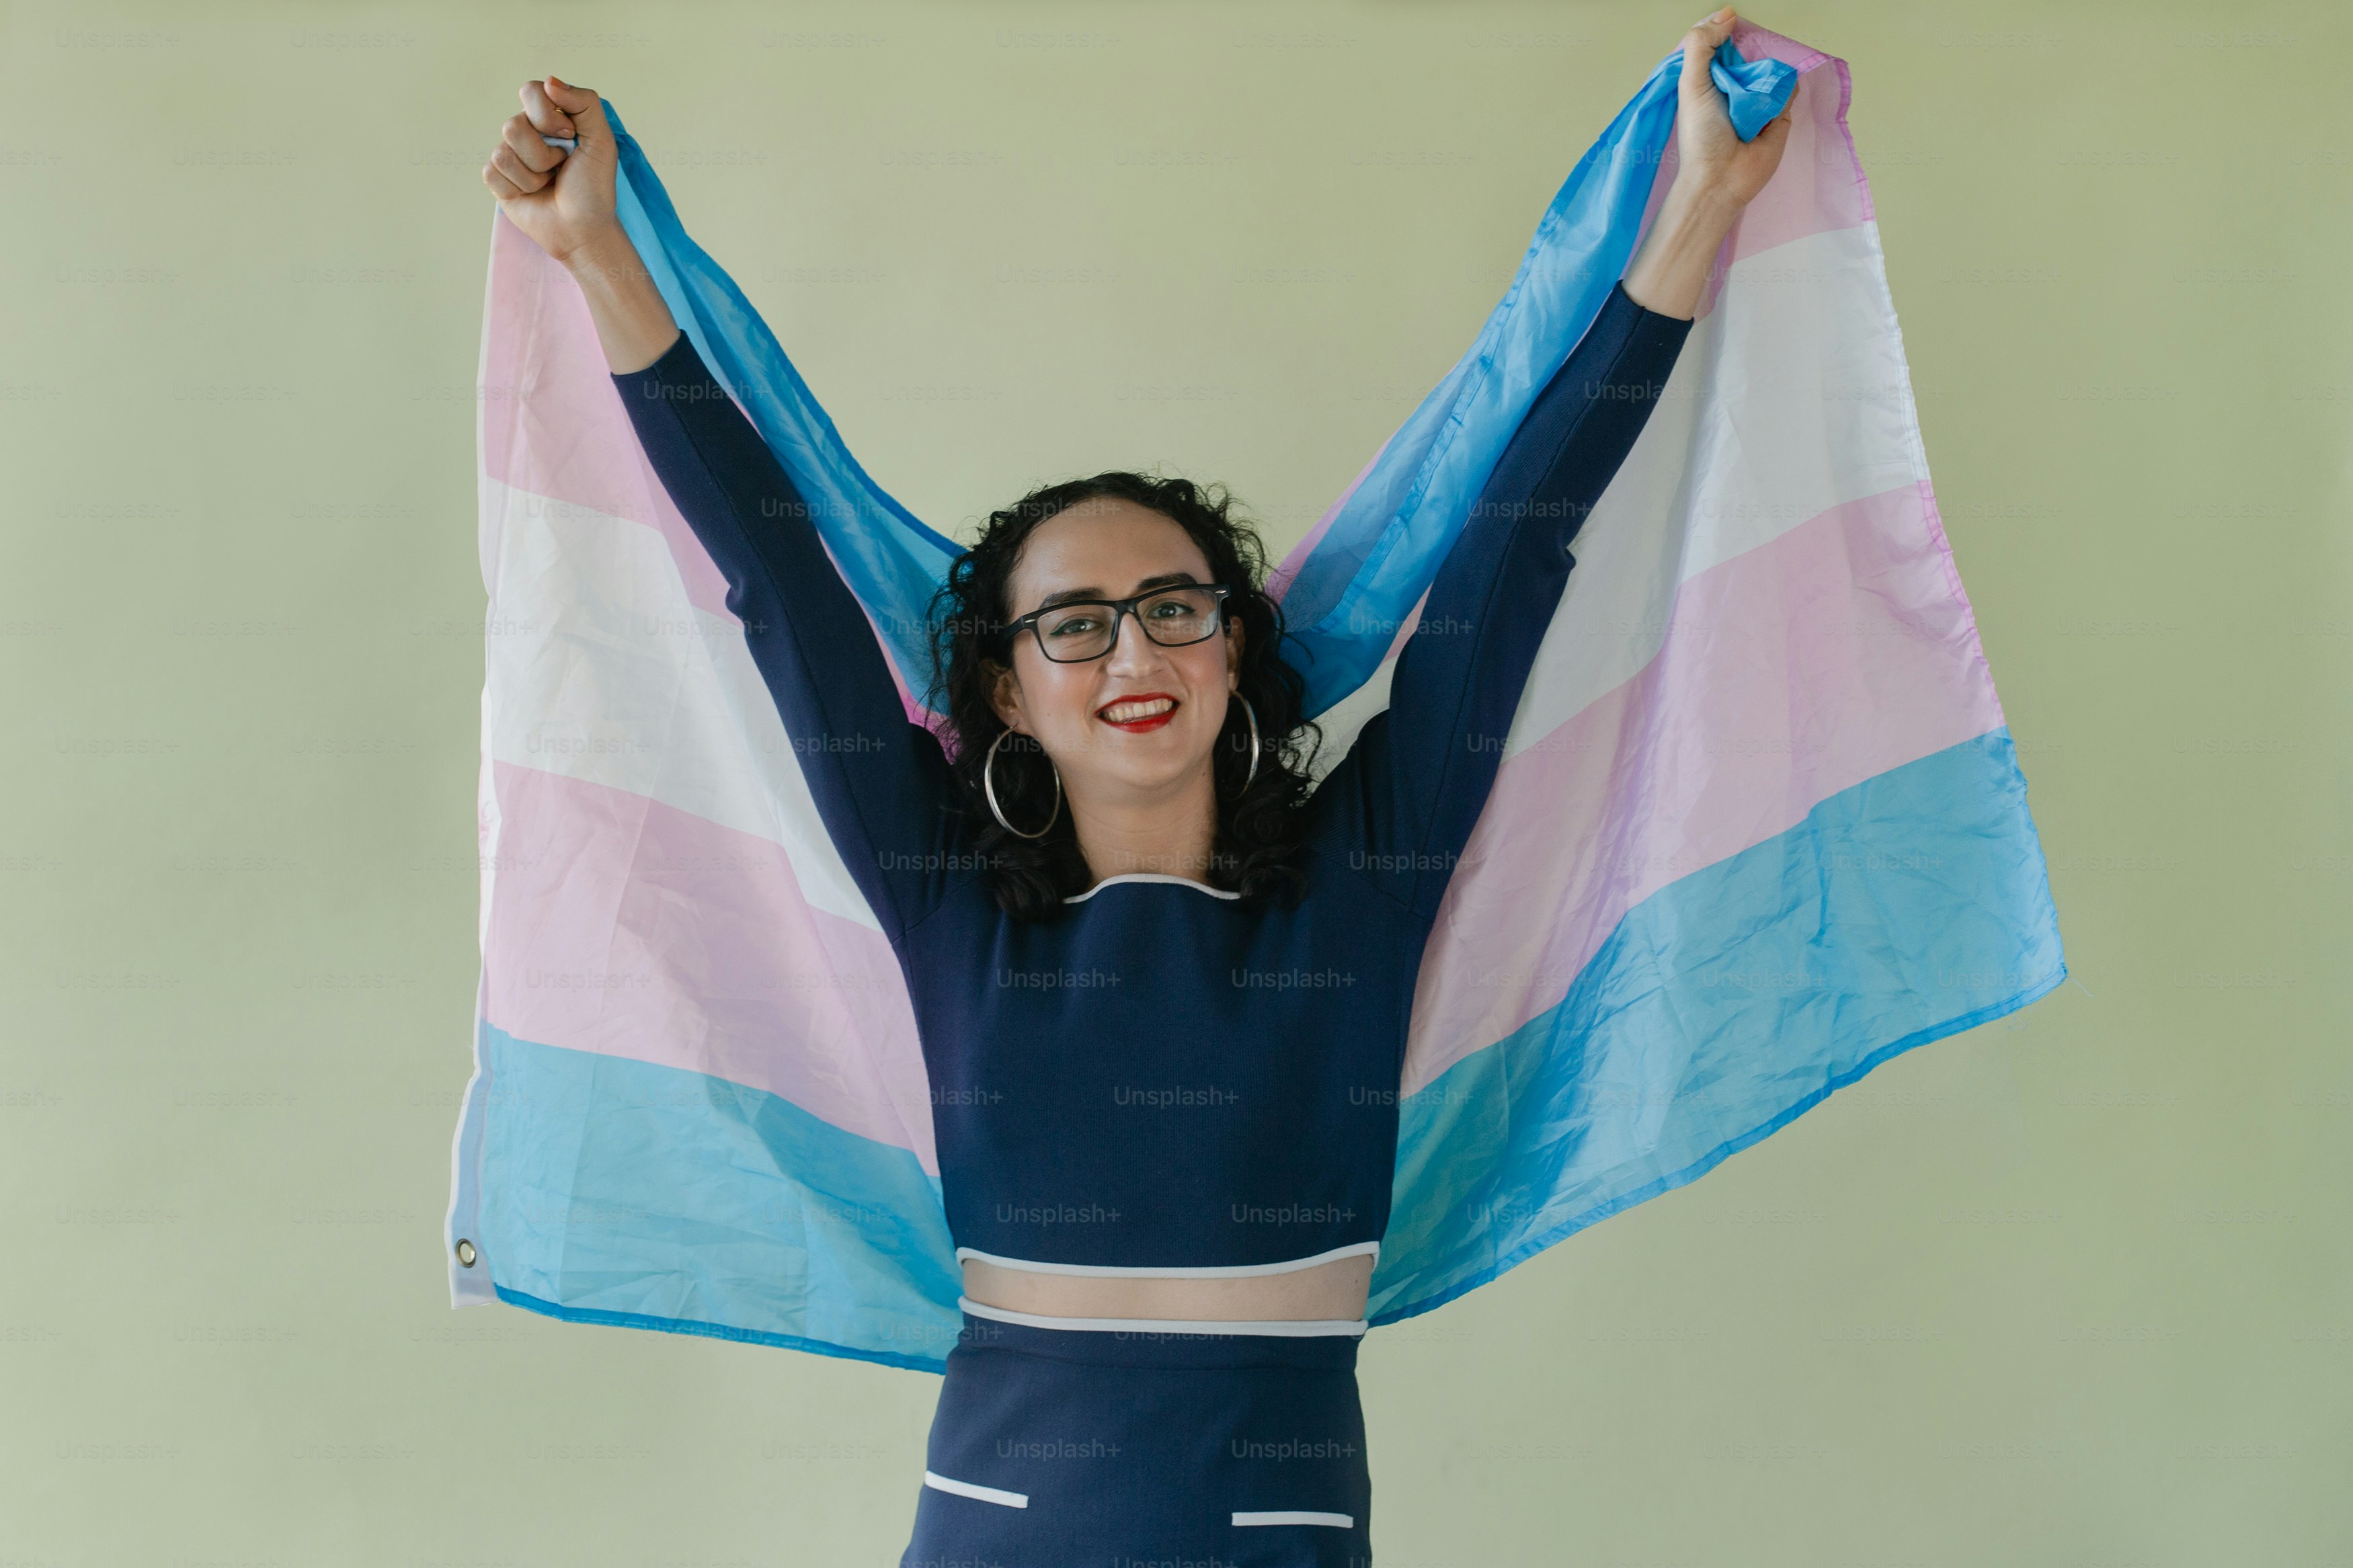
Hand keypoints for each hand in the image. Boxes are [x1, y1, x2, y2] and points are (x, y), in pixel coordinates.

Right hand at [480, 76, 619, 265]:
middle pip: (514, 124)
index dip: (546, 114)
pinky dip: (519, 187)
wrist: (584, 228)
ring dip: (535, 174)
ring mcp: (509, 154)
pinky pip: (493, 171)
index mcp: (549, 117)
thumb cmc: (594, 186)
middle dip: (544, 152)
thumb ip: (585, 103)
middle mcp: (526, 131)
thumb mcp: (602, 141)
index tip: (570, 136)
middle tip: (562, 165)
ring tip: (550, 183)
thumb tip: (550, 81)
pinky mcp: (497, 179)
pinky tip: (533, 194)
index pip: (530, 91)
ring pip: (504, 151)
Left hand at [1669, 9, 1796, 213]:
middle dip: (1751, 52)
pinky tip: (1768, 106)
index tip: (1730, 26)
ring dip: (1767, 73)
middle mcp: (1734, 88)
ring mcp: (1758, 100)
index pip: (1721, 45)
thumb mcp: (1691, 84)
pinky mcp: (1781, 114)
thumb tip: (1727, 15)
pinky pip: (1789, 89)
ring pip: (1772, 68)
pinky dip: (1784, 90)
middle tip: (1741, 66)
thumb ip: (1701, 46)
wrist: (1721, 179)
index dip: (1725, 35)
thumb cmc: (1702, 136)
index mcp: (1709, 79)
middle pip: (1750, 53)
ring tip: (1750, 95)